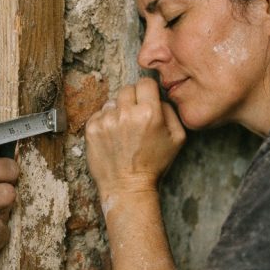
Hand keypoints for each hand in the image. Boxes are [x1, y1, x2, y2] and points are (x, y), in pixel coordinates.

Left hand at [85, 77, 185, 200]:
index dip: (148, 91)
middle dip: (132, 100)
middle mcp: (126, 113)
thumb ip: (170, 111)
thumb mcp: (177, 138)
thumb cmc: (154, 164)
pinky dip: (105, 122)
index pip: (145, 82)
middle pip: (127, 89)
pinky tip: (112, 137)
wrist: (127, 187)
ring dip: (118, 111)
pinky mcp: (92, 128)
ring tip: (123, 131)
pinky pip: (99, 113)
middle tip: (135, 118)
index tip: (147, 100)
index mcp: (149, 112)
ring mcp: (107, 120)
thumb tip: (158, 97)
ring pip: (112, 101)